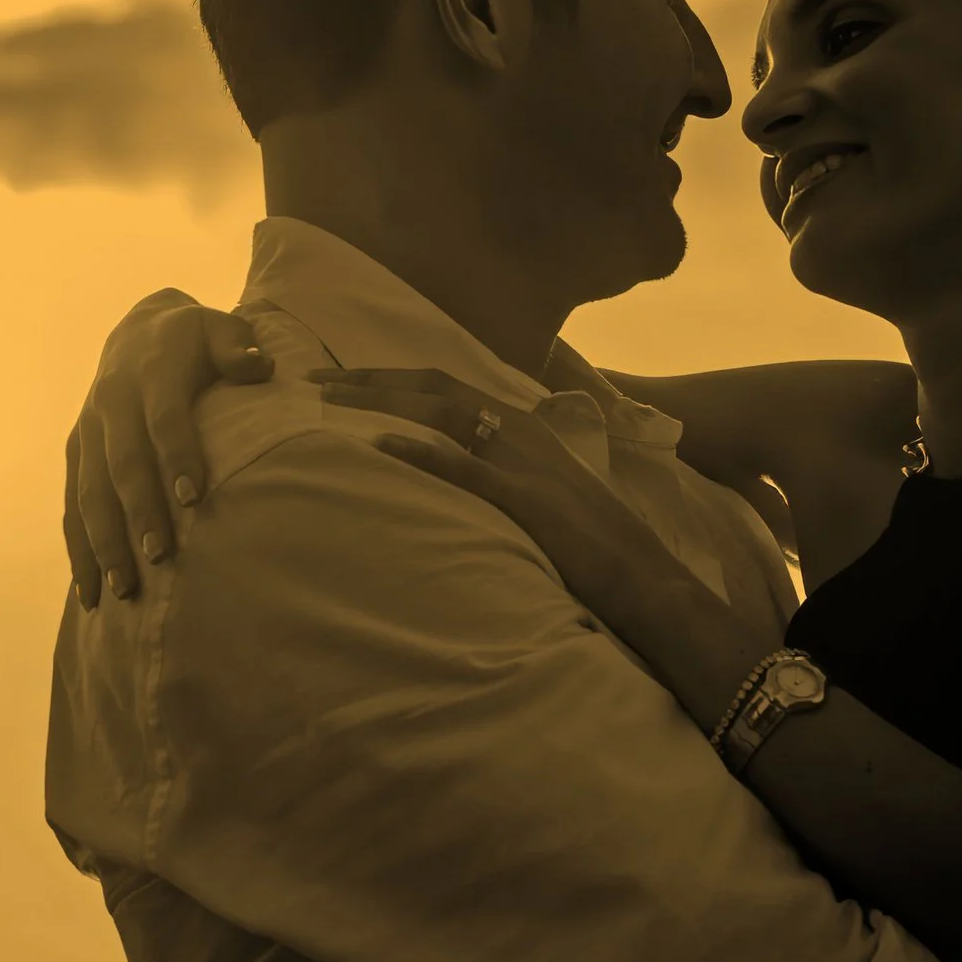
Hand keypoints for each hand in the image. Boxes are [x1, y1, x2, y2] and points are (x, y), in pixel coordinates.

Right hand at [64, 289, 274, 607]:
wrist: (137, 331)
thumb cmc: (194, 340)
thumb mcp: (220, 327)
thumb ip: (237, 346)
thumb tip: (258, 366)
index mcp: (150, 372)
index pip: (163, 417)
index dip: (177, 455)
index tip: (194, 498)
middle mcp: (111, 401)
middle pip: (123, 462)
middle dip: (139, 511)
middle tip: (160, 556)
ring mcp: (87, 429)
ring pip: (90, 491)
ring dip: (105, 540)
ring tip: (123, 587)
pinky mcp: (75, 451)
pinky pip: (71, 505)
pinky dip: (79, 549)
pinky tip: (90, 592)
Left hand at [313, 366, 772, 724]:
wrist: (650, 584)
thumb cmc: (593, 550)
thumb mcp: (540, 497)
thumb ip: (498, 476)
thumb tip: (450, 470)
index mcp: (524, 427)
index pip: (448, 385)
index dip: (391, 377)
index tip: (340, 378)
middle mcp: (523, 431)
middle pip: (436, 385)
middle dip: (370, 377)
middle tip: (311, 379)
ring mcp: (526, 464)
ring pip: (445, 411)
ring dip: (382, 400)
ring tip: (328, 399)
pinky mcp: (531, 503)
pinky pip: (468, 469)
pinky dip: (423, 452)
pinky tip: (381, 445)